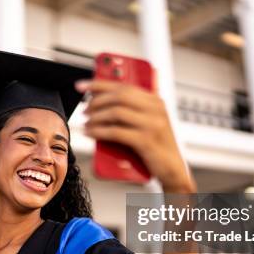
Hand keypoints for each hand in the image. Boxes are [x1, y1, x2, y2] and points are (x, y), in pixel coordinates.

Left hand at [76, 79, 195, 192]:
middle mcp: (155, 109)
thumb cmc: (156, 147)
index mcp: (155, 101)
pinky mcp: (146, 141)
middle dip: (96, 102)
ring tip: (87, 124)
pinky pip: (116, 132)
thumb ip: (132, 111)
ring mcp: (152, 124)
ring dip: (96, 117)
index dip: (99, 84)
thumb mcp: (148, 123)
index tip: (82, 86)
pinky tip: (91, 133)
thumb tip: (101, 103)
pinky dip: (100, 131)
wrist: (172, 168)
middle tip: (85, 111)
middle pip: (118, 96)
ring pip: (116, 112)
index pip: (124, 85)